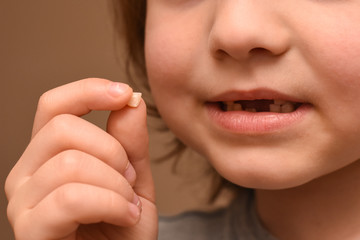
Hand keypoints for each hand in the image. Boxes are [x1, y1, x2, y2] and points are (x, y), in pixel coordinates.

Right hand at [5, 78, 156, 239]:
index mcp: (48, 156)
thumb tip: (130, 101)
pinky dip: (111, 204)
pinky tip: (125, 216)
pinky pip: (71, 197)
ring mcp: (23, 203)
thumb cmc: (123, 229)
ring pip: (70, 163)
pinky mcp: (30, 230)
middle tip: (128, 179)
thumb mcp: (133, 179)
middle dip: (112, 150)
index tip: (124, 94)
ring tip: (129, 204)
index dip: (88, 91)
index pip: (53, 106)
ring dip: (116, 183)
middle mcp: (27, 174)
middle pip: (61, 128)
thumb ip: (130, 142)